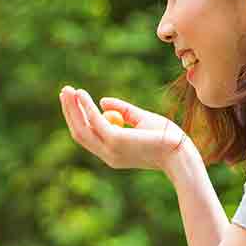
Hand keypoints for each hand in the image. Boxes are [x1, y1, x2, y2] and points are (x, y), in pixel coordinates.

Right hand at [58, 85, 191, 172]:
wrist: (181, 153)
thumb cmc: (167, 139)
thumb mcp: (143, 120)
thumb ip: (124, 111)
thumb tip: (103, 101)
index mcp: (113, 153)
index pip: (88, 136)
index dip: (78, 119)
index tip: (73, 101)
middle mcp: (107, 154)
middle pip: (80, 133)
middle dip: (70, 112)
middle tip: (64, 92)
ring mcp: (110, 149)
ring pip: (82, 128)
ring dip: (73, 108)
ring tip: (67, 91)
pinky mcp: (115, 141)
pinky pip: (95, 121)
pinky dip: (86, 107)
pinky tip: (81, 94)